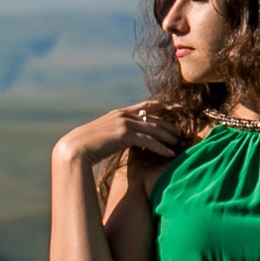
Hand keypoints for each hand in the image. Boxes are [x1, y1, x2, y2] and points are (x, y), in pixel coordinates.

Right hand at [53, 104, 184, 170]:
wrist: (75, 148)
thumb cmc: (87, 146)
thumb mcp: (104, 135)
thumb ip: (116, 133)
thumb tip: (123, 139)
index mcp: (120, 113)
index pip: (146, 106)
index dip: (163, 107)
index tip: (176, 110)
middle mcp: (124, 115)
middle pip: (155, 118)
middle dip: (171, 126)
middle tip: (184, 134)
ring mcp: (124, 123)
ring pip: (154, 129)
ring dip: (170, 138)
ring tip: (182, 145)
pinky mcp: (125, 134)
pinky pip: (149, 141)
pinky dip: (161, 148)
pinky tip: (170, 154)